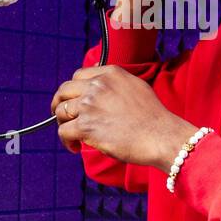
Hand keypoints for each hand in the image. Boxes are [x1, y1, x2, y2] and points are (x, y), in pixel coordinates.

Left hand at [51, 65, 197, 169]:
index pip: (79, 75)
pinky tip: (75, 147)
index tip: (74, 100)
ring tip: (73, 136)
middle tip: (62, 117)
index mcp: (110, 74)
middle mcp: (97, 85)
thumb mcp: (136, 87)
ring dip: (63, 124)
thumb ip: (115, 83)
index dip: (73, 90)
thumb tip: (99, 88)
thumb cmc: (153, 117)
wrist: (161, 136)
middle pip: (64, 91)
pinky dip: (66, 141)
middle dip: (59, 104)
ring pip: (60, 111)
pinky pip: (64, 132)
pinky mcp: (86, 126)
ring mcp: (90, 105)